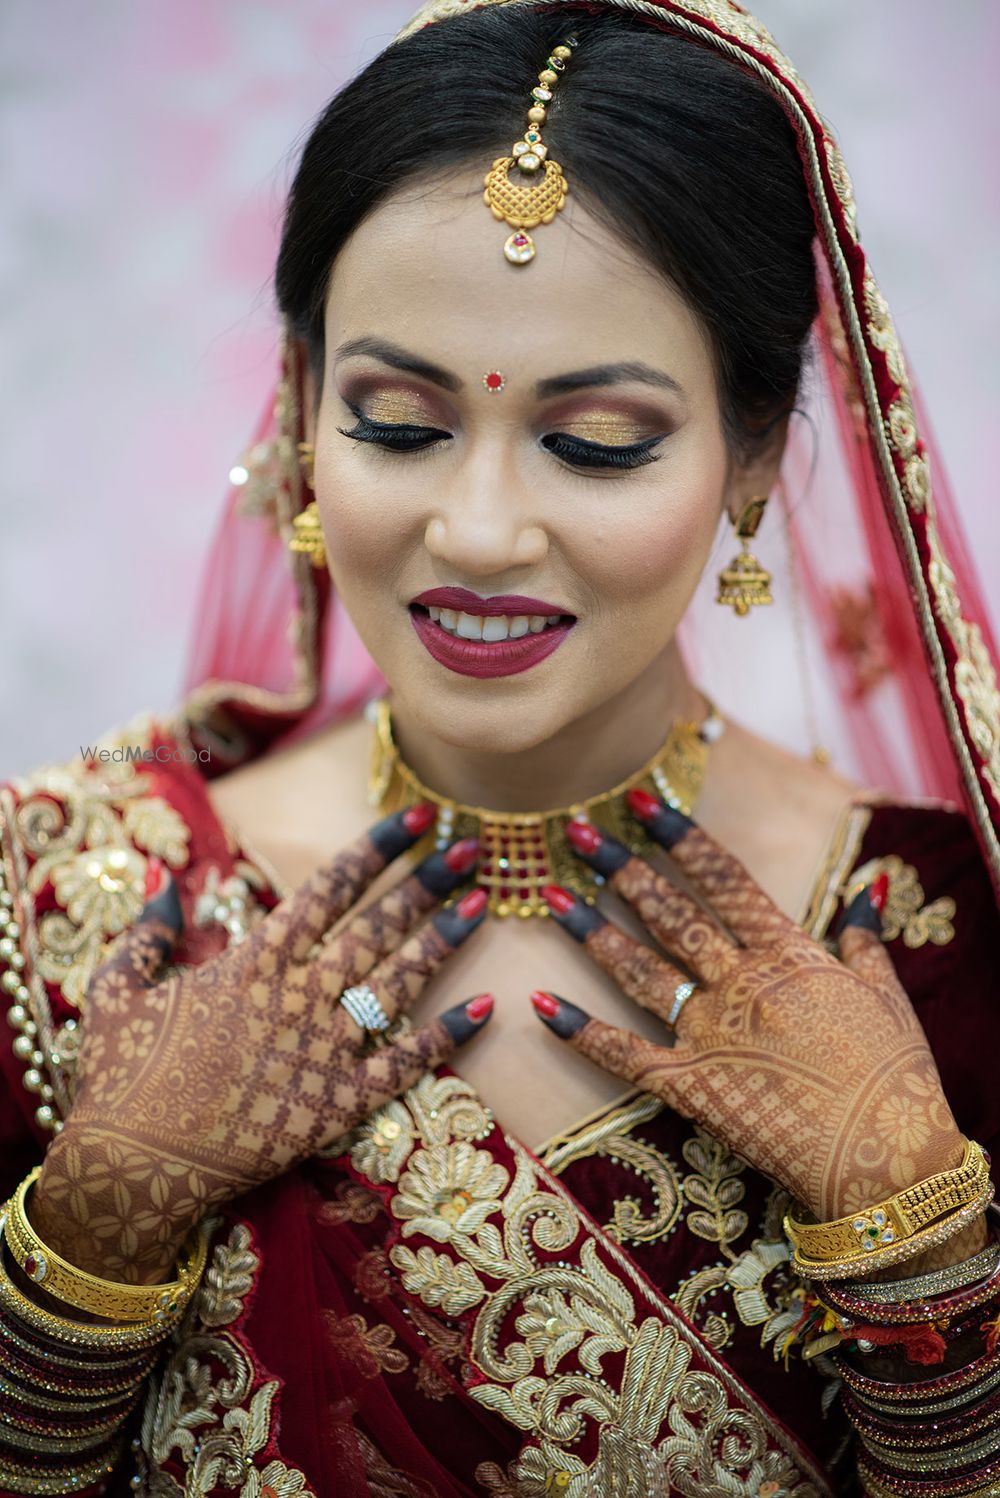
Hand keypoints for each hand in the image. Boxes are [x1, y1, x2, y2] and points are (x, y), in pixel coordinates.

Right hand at [32, 806, 491, 1282]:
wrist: (133, 1165)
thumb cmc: (119, 1075)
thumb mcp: (116, 989)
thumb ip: (147, 934)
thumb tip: (163, 884)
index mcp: (252, 962)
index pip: (328, 889)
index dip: (377, 849)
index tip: (418, 818)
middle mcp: (298, 996)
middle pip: (376, 927)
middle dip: (426, 883)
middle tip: (471, 847)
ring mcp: (324, 1050)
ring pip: (398, 983)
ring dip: (443, 940)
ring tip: (483, 903)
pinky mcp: (338, 1104)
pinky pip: (405, 1065)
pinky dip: (447, 1036)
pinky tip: (486, 1008)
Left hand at [532, 796, 964, 1225]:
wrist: (886, 1160)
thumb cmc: (895, 1078)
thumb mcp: (887, 995)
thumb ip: (865, 937)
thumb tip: (869, 888)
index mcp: (787, 955)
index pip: (723, 879)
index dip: (680, 838)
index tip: (643, 803)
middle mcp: (739, 984)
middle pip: (669, 914)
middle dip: (620, 868)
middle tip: (577, 832)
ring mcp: (708, 1035)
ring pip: (637, 970)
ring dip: (591, 931)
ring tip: (549, 895)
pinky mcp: (688, 1087)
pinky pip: (621, 1054)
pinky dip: (578, 1030)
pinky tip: (538, 1001)